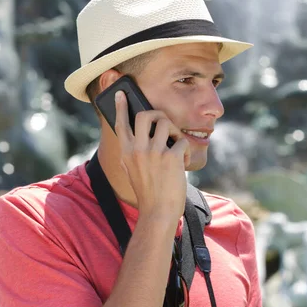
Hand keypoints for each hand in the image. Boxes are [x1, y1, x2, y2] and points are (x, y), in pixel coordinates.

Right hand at [114, 90, 190, 220]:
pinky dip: (184, 150)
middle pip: (145, 115)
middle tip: (163, 122)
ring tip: (175, 144)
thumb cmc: (148, 194)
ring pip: (165, 123)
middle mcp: (138, 150)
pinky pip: (181, 141)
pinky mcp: (171, 158)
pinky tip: (182, 164)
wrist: (158, 213)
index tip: (121, 93)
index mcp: (127, 153)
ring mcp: (155, 153)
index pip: (121, 124)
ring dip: (174, 131)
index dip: (121, 106)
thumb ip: (132, 154)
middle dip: (158, 114)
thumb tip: (136, 137)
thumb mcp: (132, 172)